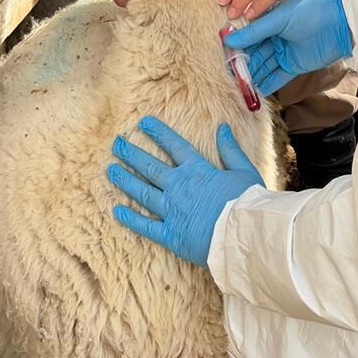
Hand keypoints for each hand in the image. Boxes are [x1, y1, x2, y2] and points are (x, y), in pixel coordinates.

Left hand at [108, 115, 263, 266]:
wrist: (243, 234)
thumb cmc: (247, 202)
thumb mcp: (243, 170)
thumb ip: (230, 149)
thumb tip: (222, 127)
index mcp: (197, 170)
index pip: (174, 146)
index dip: (158, 133)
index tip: (143, 123)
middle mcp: (179, 186)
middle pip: (150, 166)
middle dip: (131, 153)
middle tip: (116, 144)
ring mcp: (171, 210)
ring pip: (143, 191)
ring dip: (125, 179)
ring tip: (110, 170)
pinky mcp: (170, 234)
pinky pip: (145, 225)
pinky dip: (130, 219)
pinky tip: (117, 211)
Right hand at [224, 0, 352, 96]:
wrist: (341, 25)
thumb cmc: (310, 14)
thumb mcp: (280, 18)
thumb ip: (255, 31)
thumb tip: (229, 40)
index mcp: (270, 20)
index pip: (247, 35)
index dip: (236, 46)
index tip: (222, 56)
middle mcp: (275, 36)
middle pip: (253, 53)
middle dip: (242, 64)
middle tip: (228, 75)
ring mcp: (284, 52)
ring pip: (263, 66)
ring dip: (251, 76)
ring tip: (238, 86)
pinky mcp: (294, 66)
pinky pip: (276, 77)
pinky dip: (266, 85)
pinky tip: (255, 92)